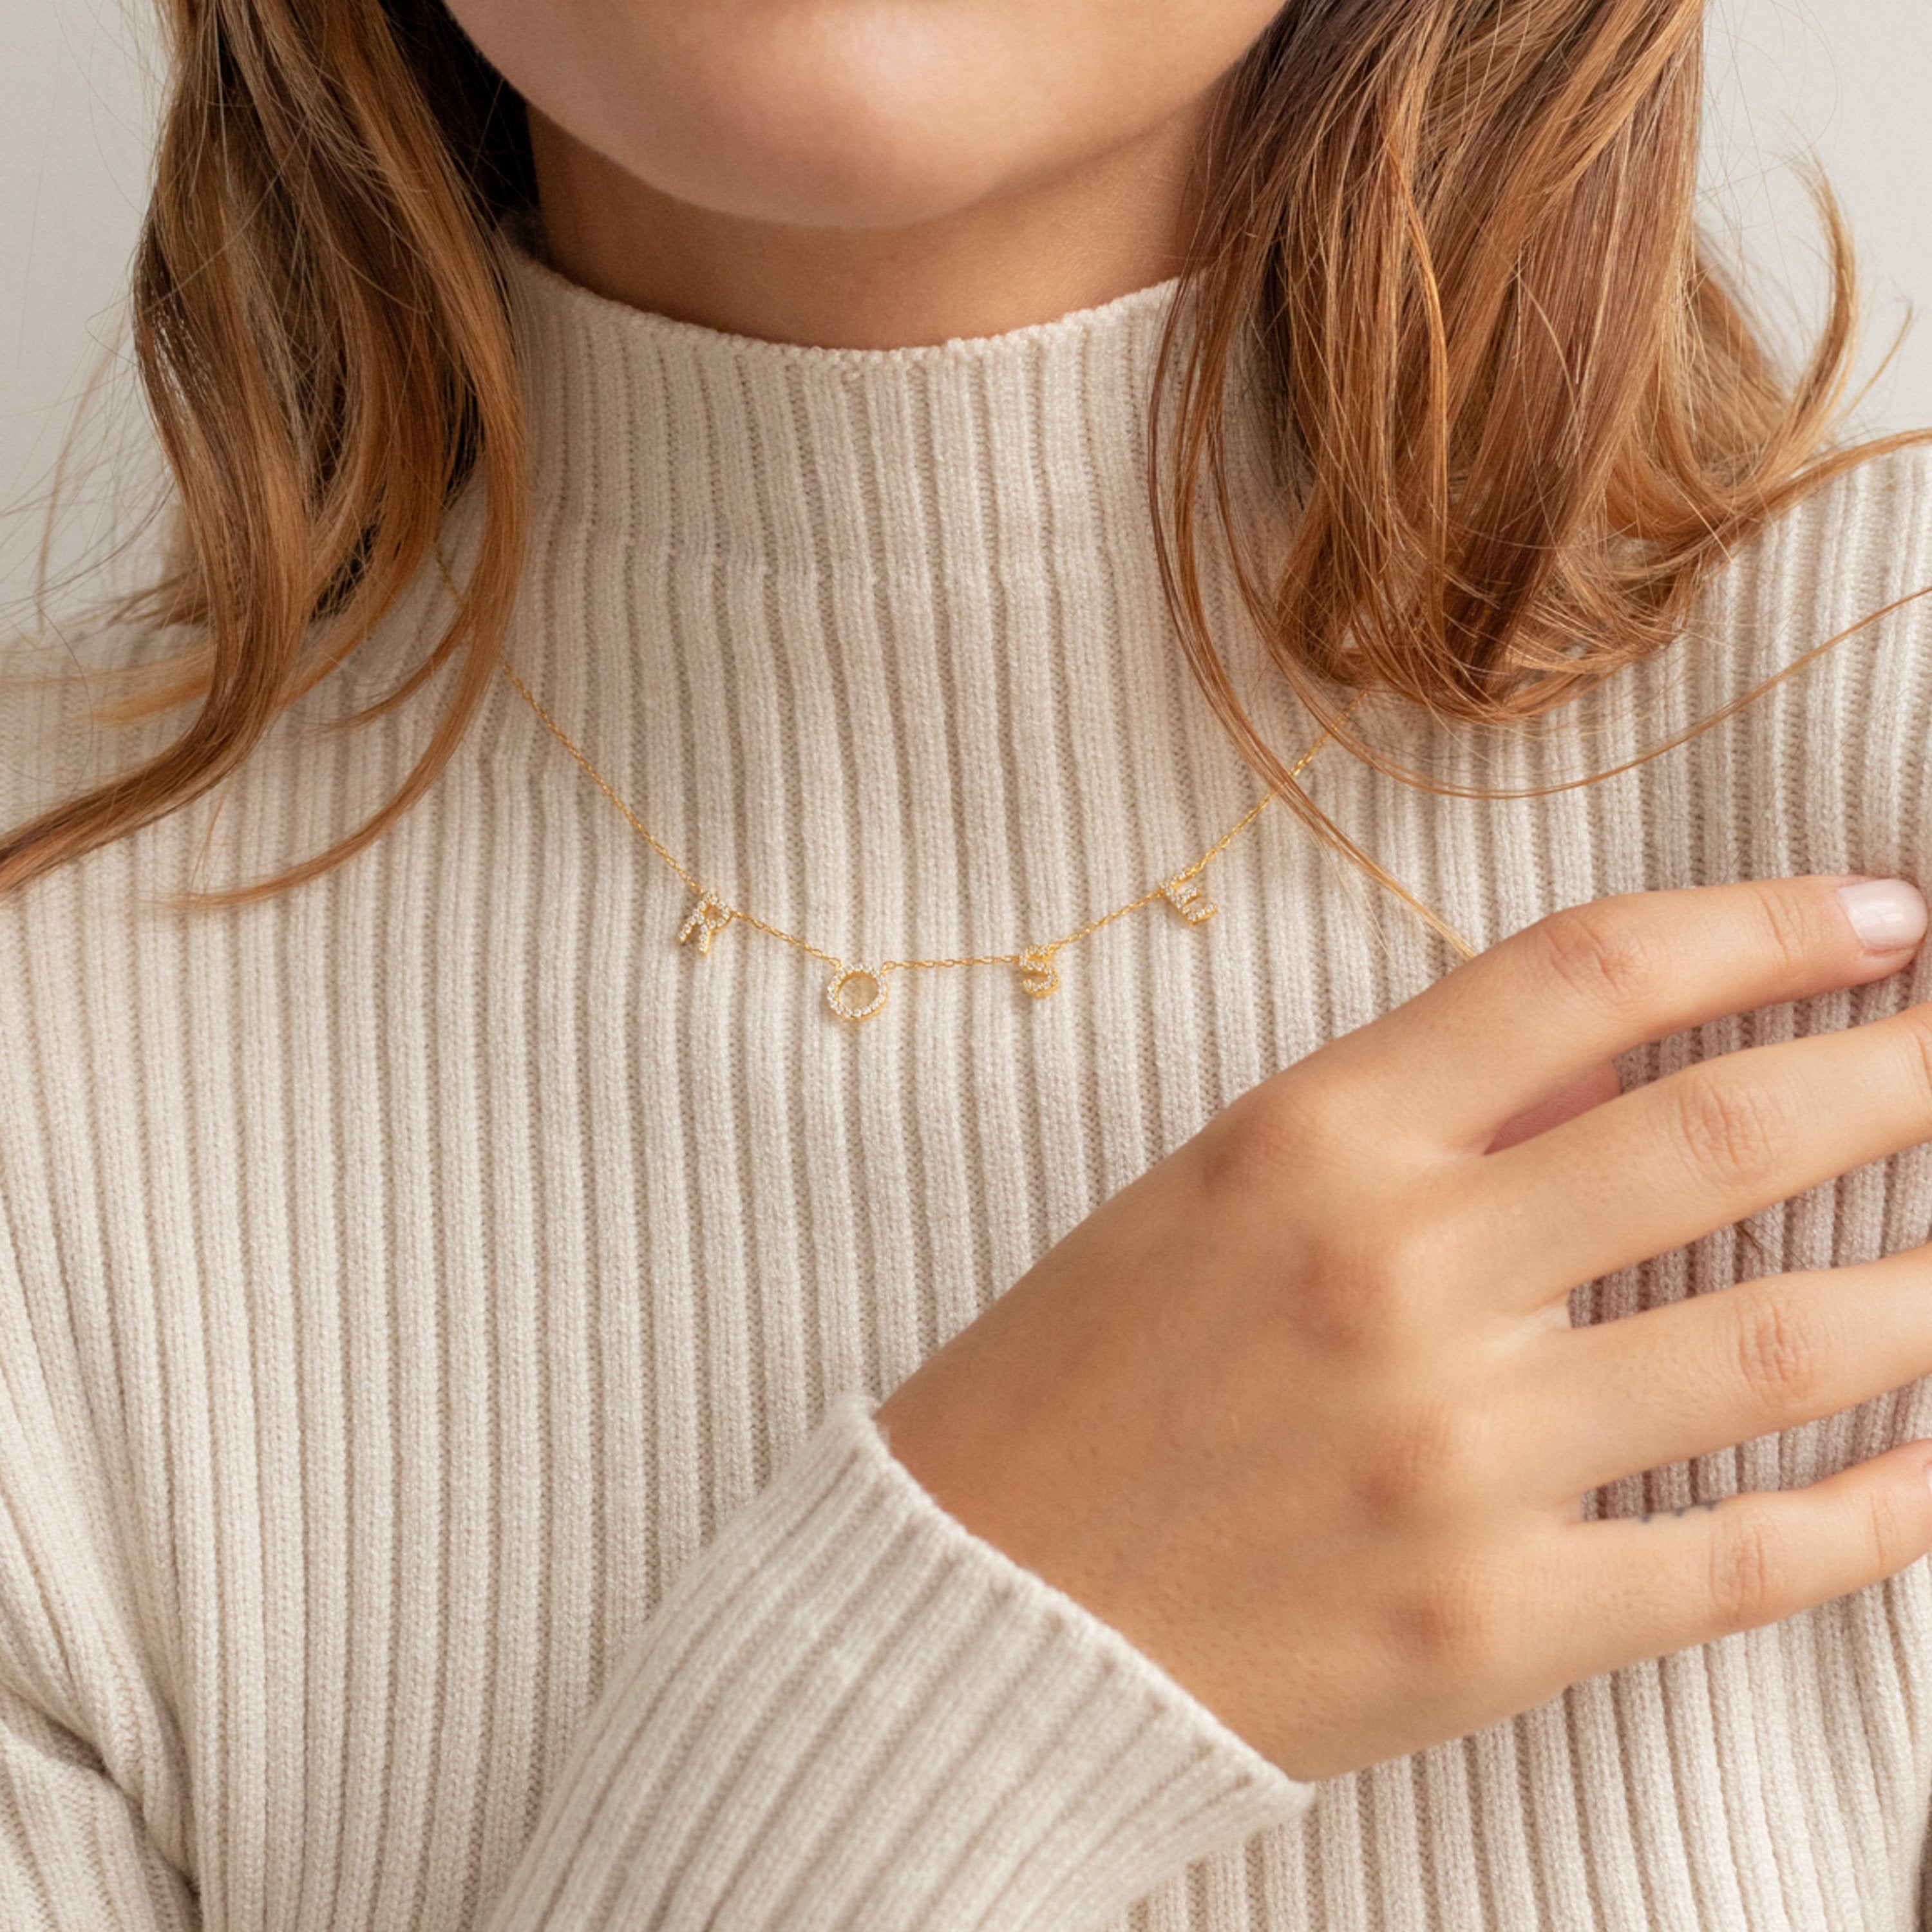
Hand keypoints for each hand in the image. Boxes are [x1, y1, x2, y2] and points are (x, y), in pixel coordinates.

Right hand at [876, 876, 1931, 1779]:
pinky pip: (1752, 1556)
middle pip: (1724, 1136)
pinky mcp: (1496, 1626)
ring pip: (1787, 1344)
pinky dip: (1885, 1504)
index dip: (1763, 927)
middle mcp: (1397, 1282)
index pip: (1585, 977)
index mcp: (1309, 1146)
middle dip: (1907, 1072)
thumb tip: (1616, 1068)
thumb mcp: (1208, 1200)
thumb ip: (1411, 1120)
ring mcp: (1458, 1463)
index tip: (1882, 917)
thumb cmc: (1073, 1385)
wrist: (976, 1620)